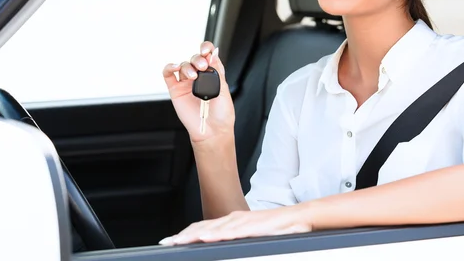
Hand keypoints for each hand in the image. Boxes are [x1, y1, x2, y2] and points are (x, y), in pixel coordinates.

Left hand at [159, 207, 311, 245]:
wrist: (297, 218)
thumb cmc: (276, 228)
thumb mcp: (250, 234)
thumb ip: (235, 238)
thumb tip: (221, 244)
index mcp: (232, 221)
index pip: (203, 227)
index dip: (186, 234)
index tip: (171, 241)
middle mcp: (233, 219)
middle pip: (202, 228)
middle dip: (182, 235)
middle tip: (166, 243)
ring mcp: (241, 222)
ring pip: (212, 229)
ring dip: (193, 235)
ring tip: (178, 242)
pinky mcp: (251, 227)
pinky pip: (230, 231)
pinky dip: (216, 235)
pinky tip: (205, 238)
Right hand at [163, 41, 234, 142]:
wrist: (212, 131)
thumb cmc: (221, 114)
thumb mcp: (224, 90)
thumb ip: (217, 72)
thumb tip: (213, 55)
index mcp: (212, 75)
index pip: (207, 56)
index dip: (206, 49)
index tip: (206, 50)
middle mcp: (199, 77)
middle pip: (194, 59)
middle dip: (198, 59)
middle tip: (202, 66)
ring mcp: (186, 83)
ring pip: (183, 65)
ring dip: (187, 66)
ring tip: (193, 76)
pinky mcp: (175, 90)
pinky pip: (169, 74)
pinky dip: (170, 67)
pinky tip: (175, 67)